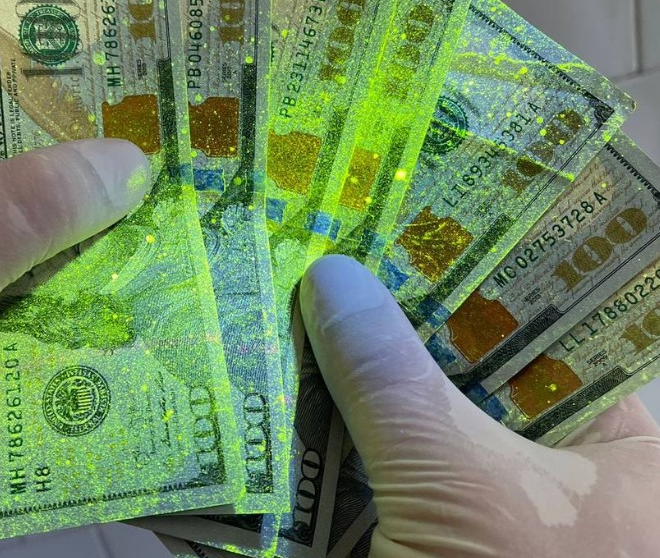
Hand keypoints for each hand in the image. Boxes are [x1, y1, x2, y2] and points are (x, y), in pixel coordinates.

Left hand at [0, 70, 149, 556]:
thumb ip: (30, 206)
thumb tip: (130, 165)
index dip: (61, 115)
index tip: (144, 136)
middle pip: (8, 177)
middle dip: (82, 203)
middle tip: (170, 209)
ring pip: (18, 249)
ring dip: (79, 266)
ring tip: (165, 262)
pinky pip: (13, 308)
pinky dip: (59, 318)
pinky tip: (121, 319)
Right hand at [300, 256, 659, 556]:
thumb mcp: (462, 485)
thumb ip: (395, 384)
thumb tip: (333, 278)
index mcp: (619, 453)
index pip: (549, 337)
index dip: (479, 284)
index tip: (414, 232)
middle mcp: (557, 476)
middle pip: (469, 378)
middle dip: (399, 332)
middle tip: (343, 261)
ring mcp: (485, 511)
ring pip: (416, 426)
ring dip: (357, 387)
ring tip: (304, 306)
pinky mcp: (423, 536)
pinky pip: (379, 474)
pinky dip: (336, 445)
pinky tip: (289, 389)